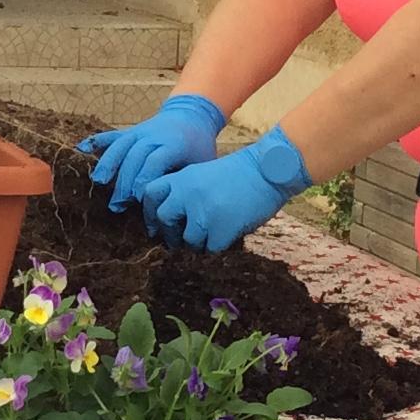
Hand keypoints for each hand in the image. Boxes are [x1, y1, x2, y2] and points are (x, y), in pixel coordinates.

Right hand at [79, 93, 226, 211]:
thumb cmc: (199, 146)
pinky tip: (81, 149)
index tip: (137, 198)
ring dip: (108, 164)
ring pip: (121, 146)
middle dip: (124, 181)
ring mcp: (140, 132)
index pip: (155, 160)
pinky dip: (96, 142)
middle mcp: (154, 136)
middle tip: (117, 204)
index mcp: (174, 144)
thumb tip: (179, 209)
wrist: (192, 115)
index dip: (144, 178)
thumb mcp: (203, 162)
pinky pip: (112, 136)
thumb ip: (189, 180)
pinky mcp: (130, 132)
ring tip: (99, 182)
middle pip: (134, 156)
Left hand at [141, 128, 311, 252]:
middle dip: (169, 232)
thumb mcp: (206, 172)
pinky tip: (224, 241)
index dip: (150, 211)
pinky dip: (216, 249)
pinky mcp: (221, 229)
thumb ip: (187, 190)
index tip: (155, 224)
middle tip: (178, 240)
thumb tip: (175, 218)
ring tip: (208, 240)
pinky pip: (210, 249)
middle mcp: (188, 194)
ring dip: (196, 244)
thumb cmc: (242, 172)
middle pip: (164, 218)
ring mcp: (204, 213)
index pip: (150, 194)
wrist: (269, 170)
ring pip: (187, 240)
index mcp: (183, 178)